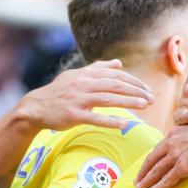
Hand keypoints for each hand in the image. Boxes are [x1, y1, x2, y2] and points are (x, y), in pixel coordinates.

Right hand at [16, 59, 154, 130]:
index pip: (116, 76)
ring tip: (144, 106)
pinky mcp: (73, 115)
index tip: (147, 89)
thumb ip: (98, 69)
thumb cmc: (60, 91)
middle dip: (136, 91)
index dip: (134, 82)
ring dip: (129, 102)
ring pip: (108, 99)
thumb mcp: (77, 75)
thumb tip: (119, 63)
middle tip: (151, 99)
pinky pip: (94, 118)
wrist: (35, 107)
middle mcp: (84, 84)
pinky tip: (124, 124)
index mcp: (87, 75)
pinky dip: (110, 121)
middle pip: (116, 86)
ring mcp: (78, 100)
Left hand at [134, 115, 187, 187]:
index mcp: (176, 133)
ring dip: (146, 181)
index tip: (147, 165)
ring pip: (155, 171)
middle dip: (143, 171)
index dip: (151, 158)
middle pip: (152, 160)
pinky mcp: (182, 167)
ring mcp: (175, 156)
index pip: (159, 148)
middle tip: (137, 180)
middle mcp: (171, 143)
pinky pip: (165, 180)